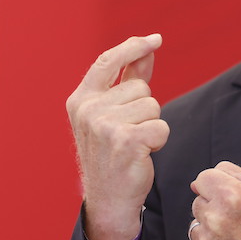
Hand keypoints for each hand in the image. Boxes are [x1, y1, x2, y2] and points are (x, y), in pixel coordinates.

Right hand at [67, 34, 168, 239]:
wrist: (109, 200)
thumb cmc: (112, 155)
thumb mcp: (113, 114)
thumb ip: (128, 79)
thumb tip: (147, 50)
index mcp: (80, 100)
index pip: (108, 61)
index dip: (132, 47)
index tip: (155, 40)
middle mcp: (88, 109)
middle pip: (140, 87)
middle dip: (144, 109)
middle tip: (128, 134)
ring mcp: (104, 124)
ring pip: (153, 106)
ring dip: (152, 125)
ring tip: (134, 145)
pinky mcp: (125, 140)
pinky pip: (161, 126)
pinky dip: (159, 140)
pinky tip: (142, 154)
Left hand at [190, 161, 240, 239]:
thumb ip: (227, 174)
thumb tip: (196, 184)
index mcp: (230, 196)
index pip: (202, 179)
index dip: (216, 187)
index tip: (228, 199)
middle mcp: (216, 219)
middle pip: (198, 203)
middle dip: (214, 208)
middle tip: (238, 221)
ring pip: (196, 227)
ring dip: (211, 230)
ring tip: (236, 238)